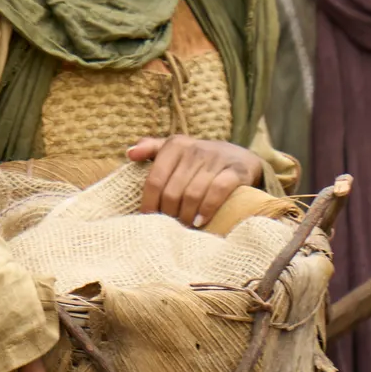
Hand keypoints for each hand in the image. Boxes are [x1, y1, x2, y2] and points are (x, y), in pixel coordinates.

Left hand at [126, 135, 263, 228]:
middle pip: (172, 191)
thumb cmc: (199, 160)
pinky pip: (218, 190)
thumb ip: (151, 149)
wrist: (241, 158)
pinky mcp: (237, 171)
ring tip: (183, 227)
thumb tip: (129, 153)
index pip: (155, 179)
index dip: (149, 202)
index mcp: (176, 145)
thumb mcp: (176, 150)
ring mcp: (217, 159)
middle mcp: (195, 149)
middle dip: (168, 213)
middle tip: (168, 226)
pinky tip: (200, 221)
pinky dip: (207, 208)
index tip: (148, 218)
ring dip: (186, 215)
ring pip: (192, 193)